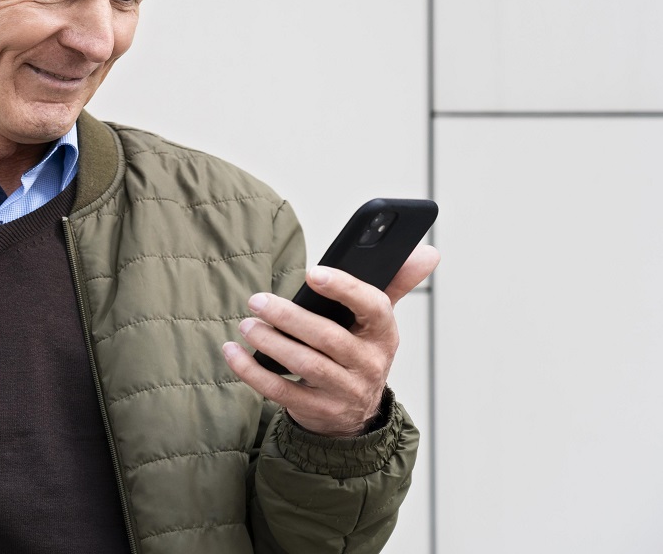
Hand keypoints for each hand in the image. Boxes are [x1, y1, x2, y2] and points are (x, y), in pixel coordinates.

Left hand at [222, 245, 438, 436]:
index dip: (344, 288)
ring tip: (247, 325)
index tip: (313, 272)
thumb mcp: (377, 320)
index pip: (373, 307)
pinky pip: (281, 391)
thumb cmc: (359, 349)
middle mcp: (369, 365)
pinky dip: (252, 372)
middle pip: (329, 338)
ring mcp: (345, 392)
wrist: (354, 411)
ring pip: (306, 365)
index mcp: (383, 335)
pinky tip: (233, 353)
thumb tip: (428, 250)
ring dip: (270, 343)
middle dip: (290, 317)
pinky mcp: (318, 411)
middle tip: (257, 300)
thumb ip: (396, 282)